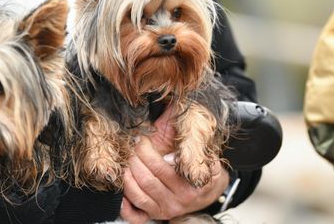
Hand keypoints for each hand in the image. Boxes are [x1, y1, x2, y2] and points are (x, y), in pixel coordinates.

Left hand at [120, 104, 229, 221]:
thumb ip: (192, 140)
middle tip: (132, 145)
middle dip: (135, 158)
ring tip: (127, 159)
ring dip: (127, 174)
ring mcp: (167, 209)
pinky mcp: (157, 215)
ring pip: (139, 193)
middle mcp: (180, 199)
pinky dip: (125, 198)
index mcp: (192, 183)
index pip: (161, 167)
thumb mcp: (205, 149)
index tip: (141, 138)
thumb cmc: (205, 164)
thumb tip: (175, 119)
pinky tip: (122, 183)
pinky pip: (135, 211)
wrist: (210, 189)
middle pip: (147, 179)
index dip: (146, 151)